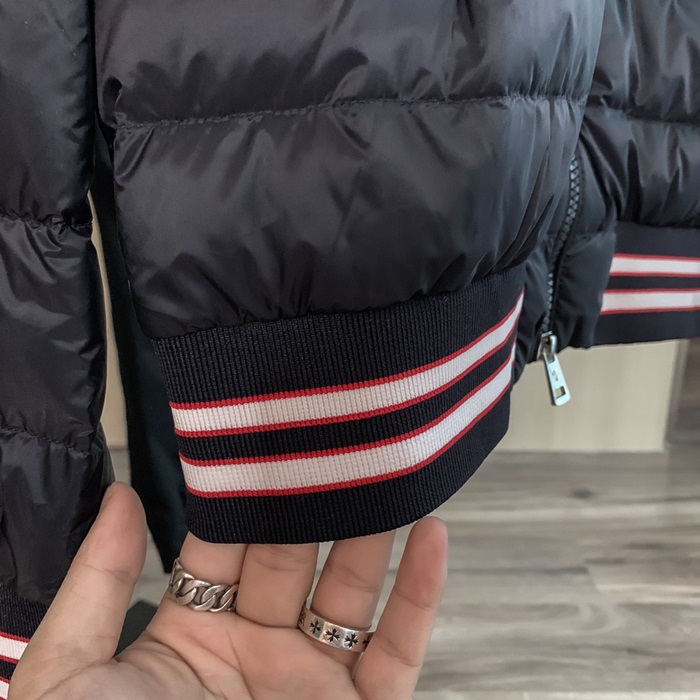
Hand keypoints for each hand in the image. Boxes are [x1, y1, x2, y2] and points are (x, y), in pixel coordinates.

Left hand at [11, 483, 446, 698]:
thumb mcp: (72, 676)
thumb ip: (97, 583)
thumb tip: (124, 494)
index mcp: (191, 638)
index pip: (225, 548)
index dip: (242, 497)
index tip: (263, 441)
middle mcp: (257, 652)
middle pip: (295, 558)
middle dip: (310, 501)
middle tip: (328, 440)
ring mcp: (312, 682)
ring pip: (352, 591)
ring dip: (370, 530)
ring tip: (381, 470)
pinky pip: (399, 648)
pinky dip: (421, 592)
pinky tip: (432, 533)